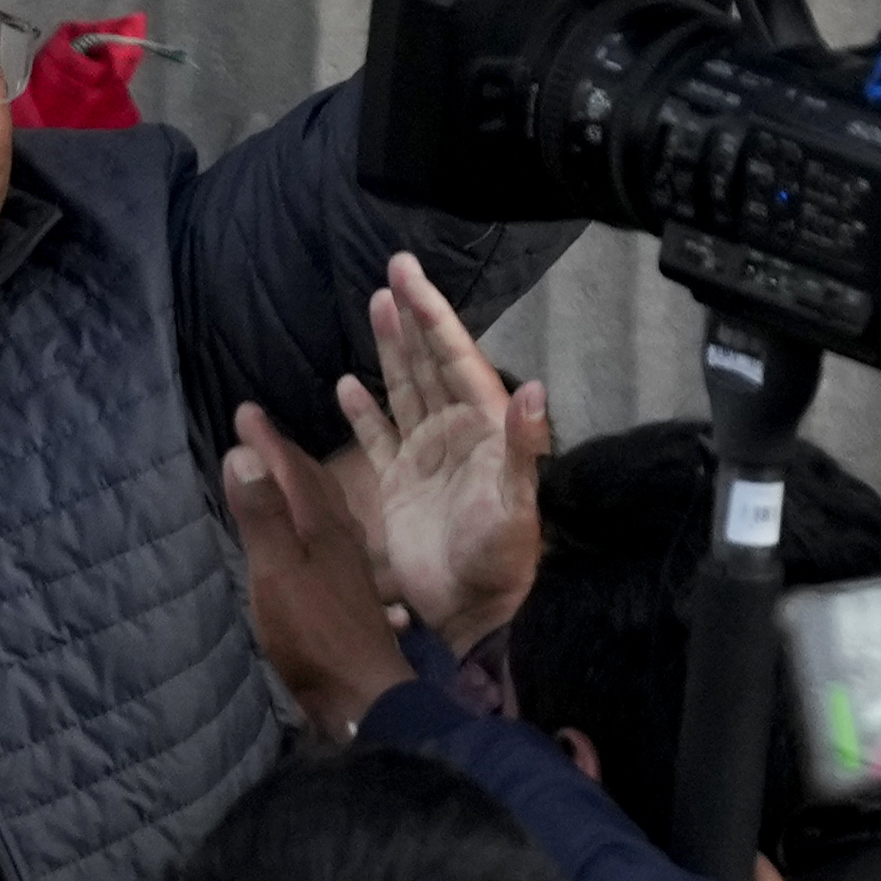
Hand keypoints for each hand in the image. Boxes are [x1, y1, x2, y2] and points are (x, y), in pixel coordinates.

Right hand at [224, 400, 416, 737]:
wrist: (363, 696)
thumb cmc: (315, 633)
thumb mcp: (277, 571)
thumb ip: (261, 516)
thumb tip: (243, 454)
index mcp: (322, 528)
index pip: (293, 470)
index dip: (267, 440)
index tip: (244, 410)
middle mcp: (341, 541)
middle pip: (314, 487)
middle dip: (285, 458)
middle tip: (259, 436)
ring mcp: (349, 572)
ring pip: (327, 516)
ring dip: (304, 491)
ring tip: (284, 480)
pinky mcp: (350, 600)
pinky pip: (330, 546)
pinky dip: (313, 529)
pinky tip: (316, 543)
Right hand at [332, 252, 548, 647]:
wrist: (472, 612)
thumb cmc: (500, 558)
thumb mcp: (516, 502)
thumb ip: (523, 446)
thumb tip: (534, 390)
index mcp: (483, 427)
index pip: (455, 357)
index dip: (434, 315)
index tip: (409, 274)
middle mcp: (455, 432)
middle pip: (428, 362)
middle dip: (412, 317)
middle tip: (393, 269)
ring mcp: (425, 457)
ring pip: (403, 389)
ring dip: (390, 350)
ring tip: (376, 306)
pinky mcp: (399, 485)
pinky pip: (378, 437)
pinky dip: (362, 411)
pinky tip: (346, 384)